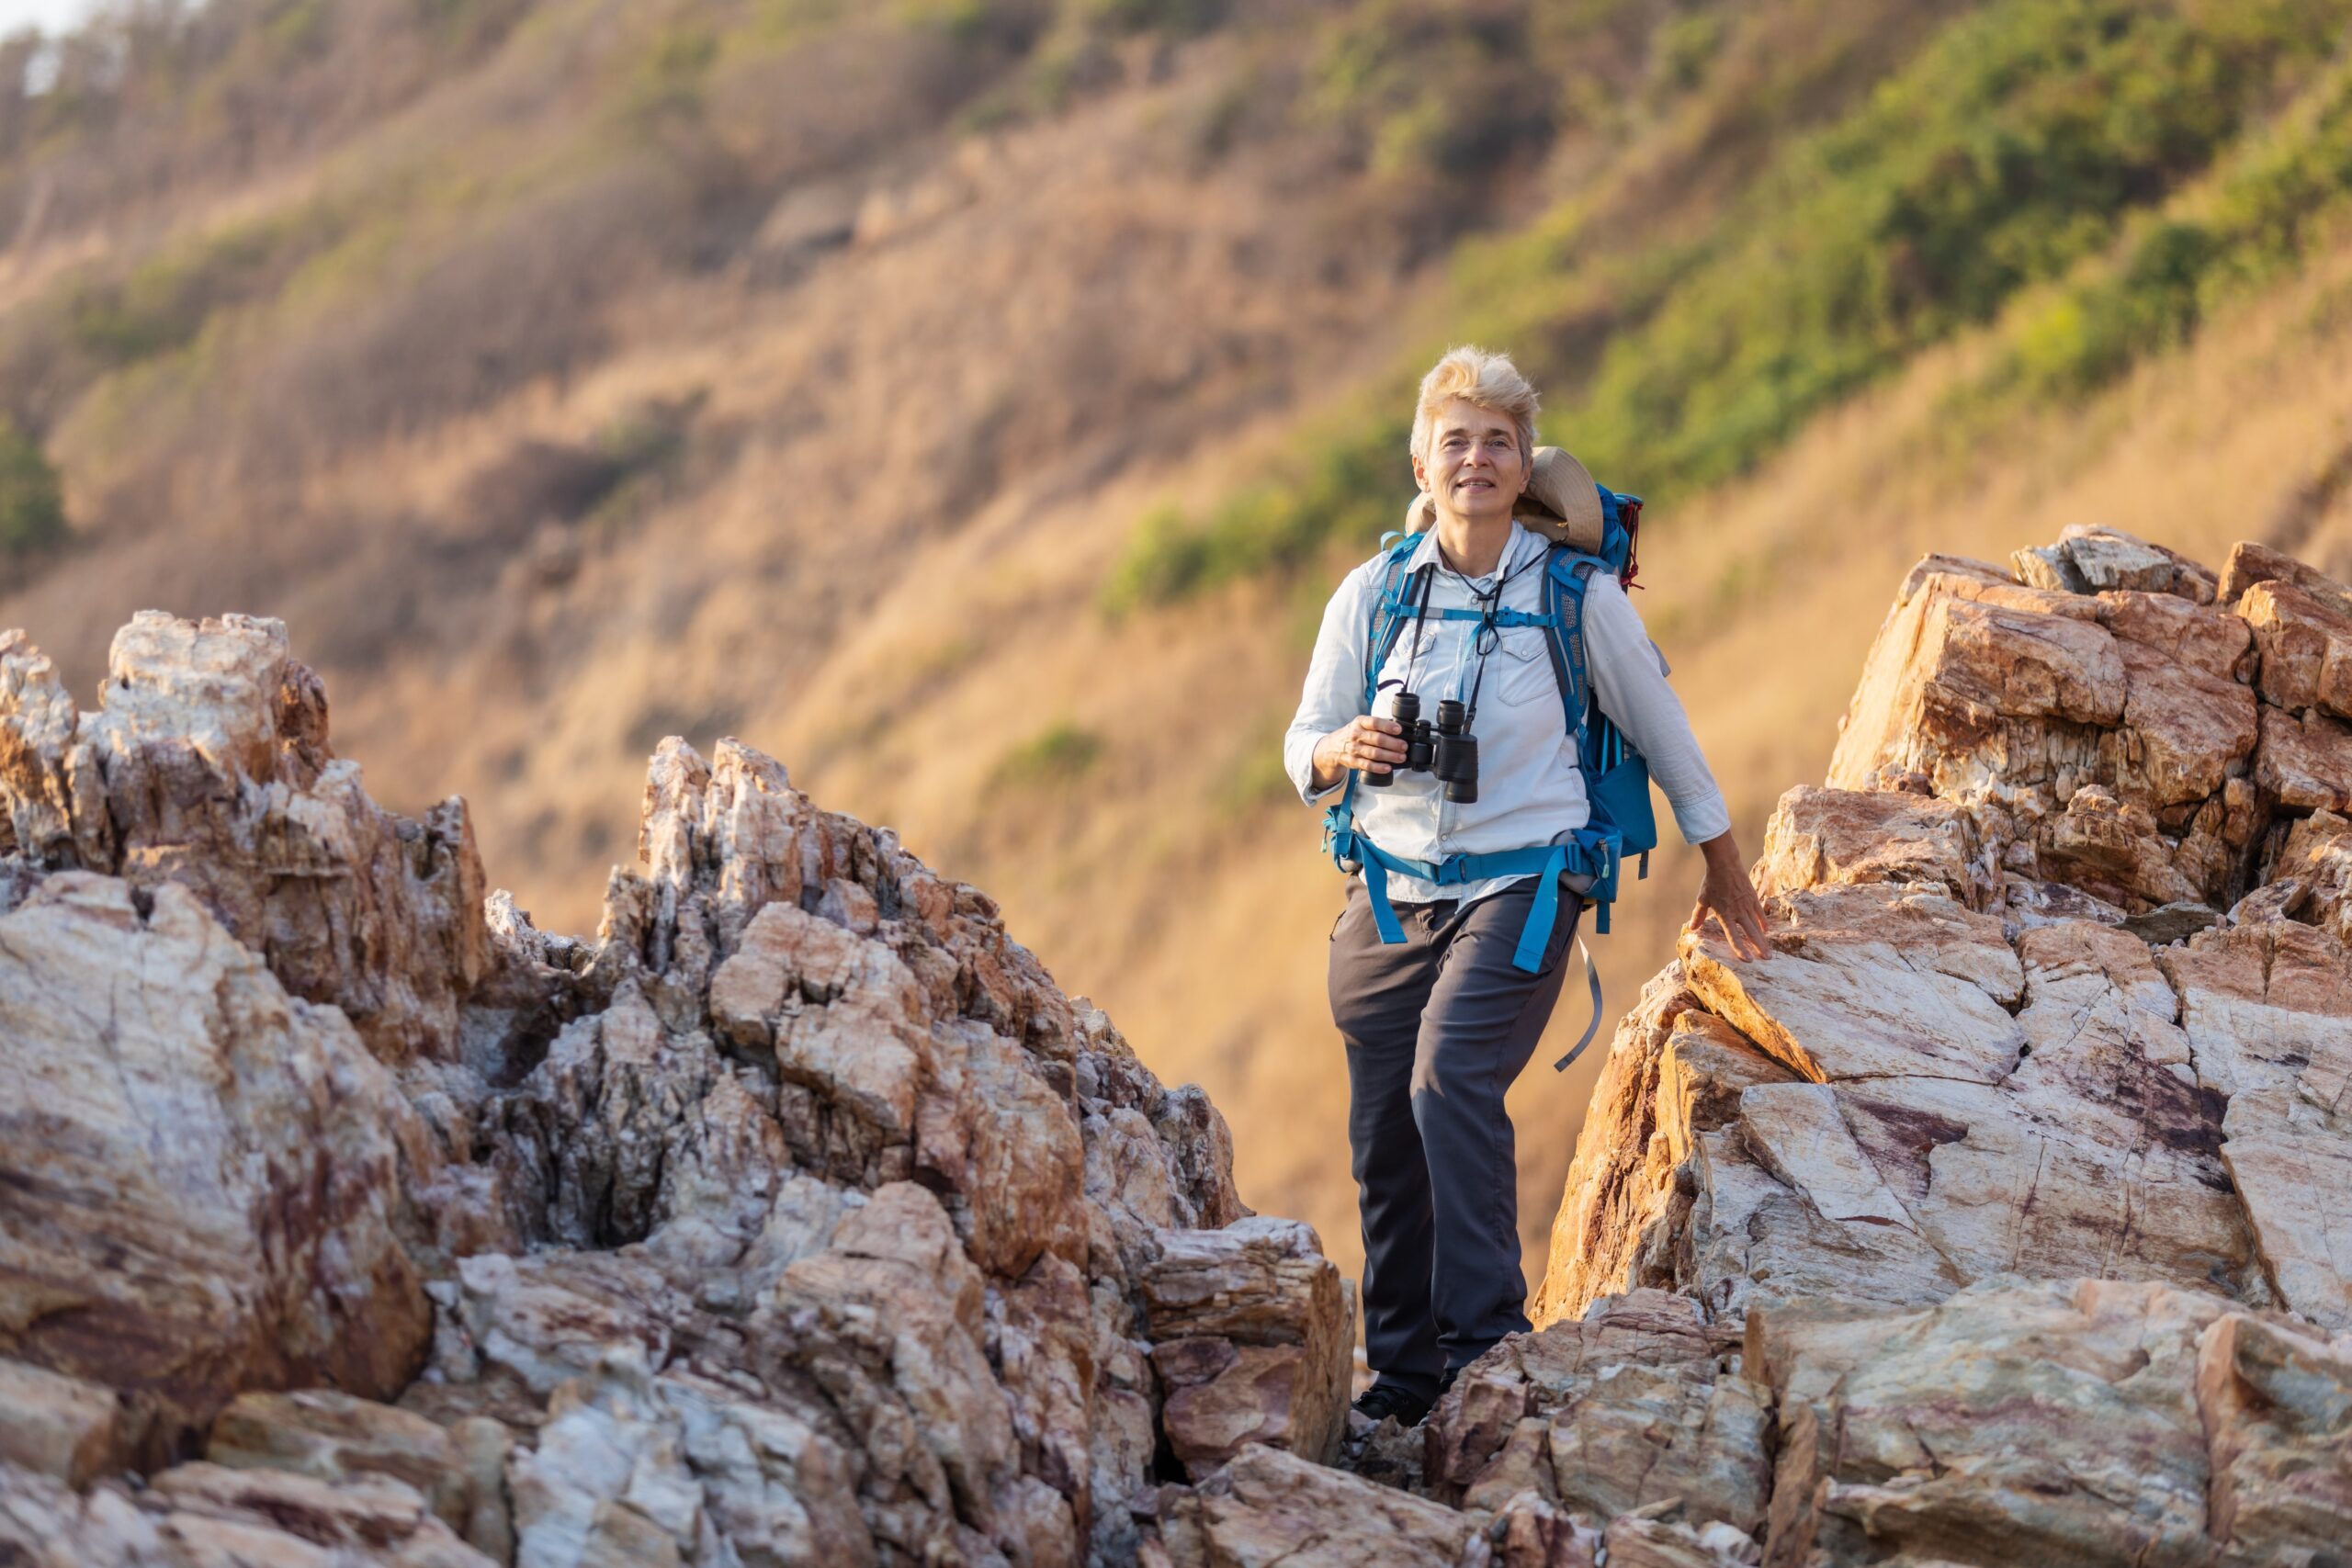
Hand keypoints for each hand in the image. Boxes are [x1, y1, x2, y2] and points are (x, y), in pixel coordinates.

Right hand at [1311, 716, 1407, 790]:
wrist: (1333, 746)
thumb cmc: (1353, 734)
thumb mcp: (1361, 724)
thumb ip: (1377, 726)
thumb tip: (1398, 729)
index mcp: (1360, 722)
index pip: (1374, 722)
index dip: (1387, 726)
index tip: (1399, 730)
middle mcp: (1356, 735)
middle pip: (1377, 739)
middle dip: (1393, 744)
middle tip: (1404, 746)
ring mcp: (1353, 749)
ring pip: (1374, 753)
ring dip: (1389, 756)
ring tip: (1401, 757)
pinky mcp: (1353, 761)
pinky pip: (1367, 765)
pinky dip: (1378, 767)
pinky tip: (1388, 767)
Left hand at [1684, 831, 1769, 960]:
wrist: (1725, 864)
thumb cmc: (1711, 882)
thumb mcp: (1702, 899)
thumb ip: (1698, 915)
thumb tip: (1692, 928)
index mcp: (1724, 915)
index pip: (1733, 936)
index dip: (1740, 949)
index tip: (1748, 960)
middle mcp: (1737, 912)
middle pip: (1750, 933)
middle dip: (1759, 948)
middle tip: (1767, 959)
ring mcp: (1747, 905)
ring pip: (1757, 926)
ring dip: (1763, 939)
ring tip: (1769, 952)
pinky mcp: (1753, 897)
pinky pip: (1760, 913)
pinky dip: (1763, 923)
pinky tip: (1766, 931)